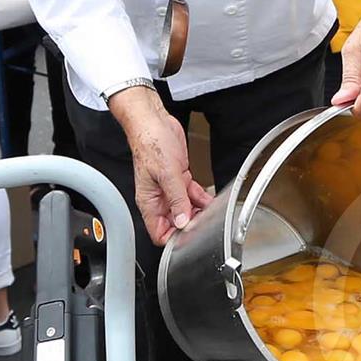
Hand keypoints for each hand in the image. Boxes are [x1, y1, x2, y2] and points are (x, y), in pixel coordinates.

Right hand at [110, 87, 211, 245]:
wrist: (153, 121)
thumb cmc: (151, 142)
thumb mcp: (167, 173)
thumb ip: (176, 199)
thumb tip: (183, 221)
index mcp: (149, 201)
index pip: (159, 232)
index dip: (175, 239)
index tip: (190, 237)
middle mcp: (159, 198)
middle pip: (175, 224)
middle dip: (191, 225)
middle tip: (205, 223)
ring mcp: (169, 189)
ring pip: (186, 210)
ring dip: (199, 213)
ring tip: (211, 214)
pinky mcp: (179, 179)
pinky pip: (192, 196)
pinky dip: (202, 199)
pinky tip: (210, 201)